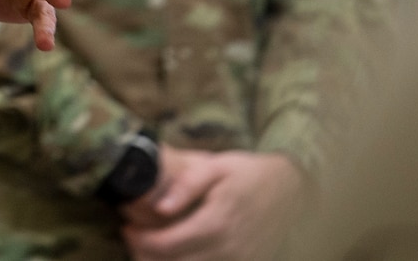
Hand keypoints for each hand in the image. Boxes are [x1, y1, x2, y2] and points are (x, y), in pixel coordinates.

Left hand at [121, 150, 303, 260]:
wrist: (290, 190)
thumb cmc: (249, 174)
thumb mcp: (217, 166)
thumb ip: (187, 185)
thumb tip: (159, 208)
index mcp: (217, 223)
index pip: (167, 245)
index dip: (139, 240)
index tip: (127, 227)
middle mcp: (228, 250)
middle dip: (146, 254)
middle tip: (133, 238)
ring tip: (150, 248)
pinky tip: (176, 254)